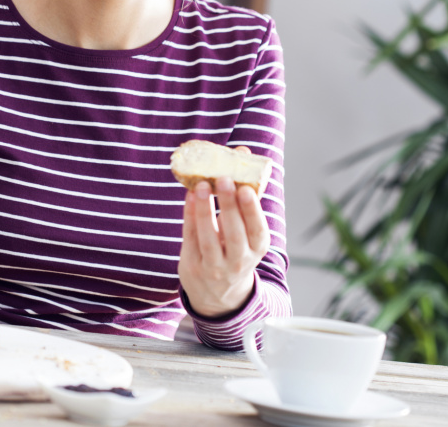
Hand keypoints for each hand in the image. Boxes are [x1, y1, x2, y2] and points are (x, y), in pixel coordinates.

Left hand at [178, 148, 270, 317]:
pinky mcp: (192, 266)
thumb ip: (243, 198)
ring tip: (201, 185)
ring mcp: (214, 267)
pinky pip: (190, 238)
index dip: (251, 210)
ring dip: (204, 210)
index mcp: (257, 249)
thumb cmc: (234, 249)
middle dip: (229, 206)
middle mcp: (238, 261)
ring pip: (209, 238)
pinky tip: (189, 195)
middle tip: (224, 179)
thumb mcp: (247, 232)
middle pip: (234, 234)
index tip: (245, 188)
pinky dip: (189, 216)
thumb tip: (240, 152)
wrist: (217, 295)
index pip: (257, 230)